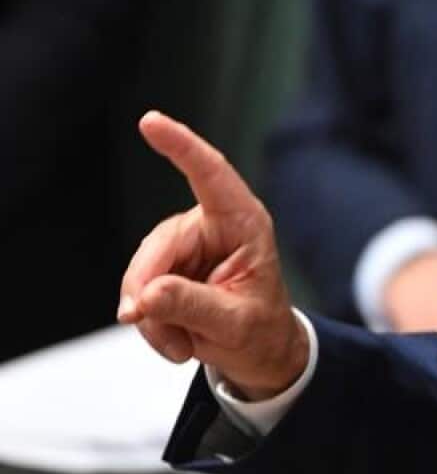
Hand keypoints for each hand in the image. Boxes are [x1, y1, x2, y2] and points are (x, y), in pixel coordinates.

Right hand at [118, 111, 307, 400]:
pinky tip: (178, 341)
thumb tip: (146, 295)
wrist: (258, 352)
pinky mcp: (166, 266)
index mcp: (243, 222)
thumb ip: (193, 306)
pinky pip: (139, 292)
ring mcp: (185, 246)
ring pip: (142, 275)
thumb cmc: (260, 330)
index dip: (181, 145)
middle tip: (170, 338)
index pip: (210, 175)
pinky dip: (151, 324)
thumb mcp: (235, 323)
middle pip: (158, 247)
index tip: (151, 121)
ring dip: (154, 319)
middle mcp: (212, 226)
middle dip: (153, 296)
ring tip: (184, 345)